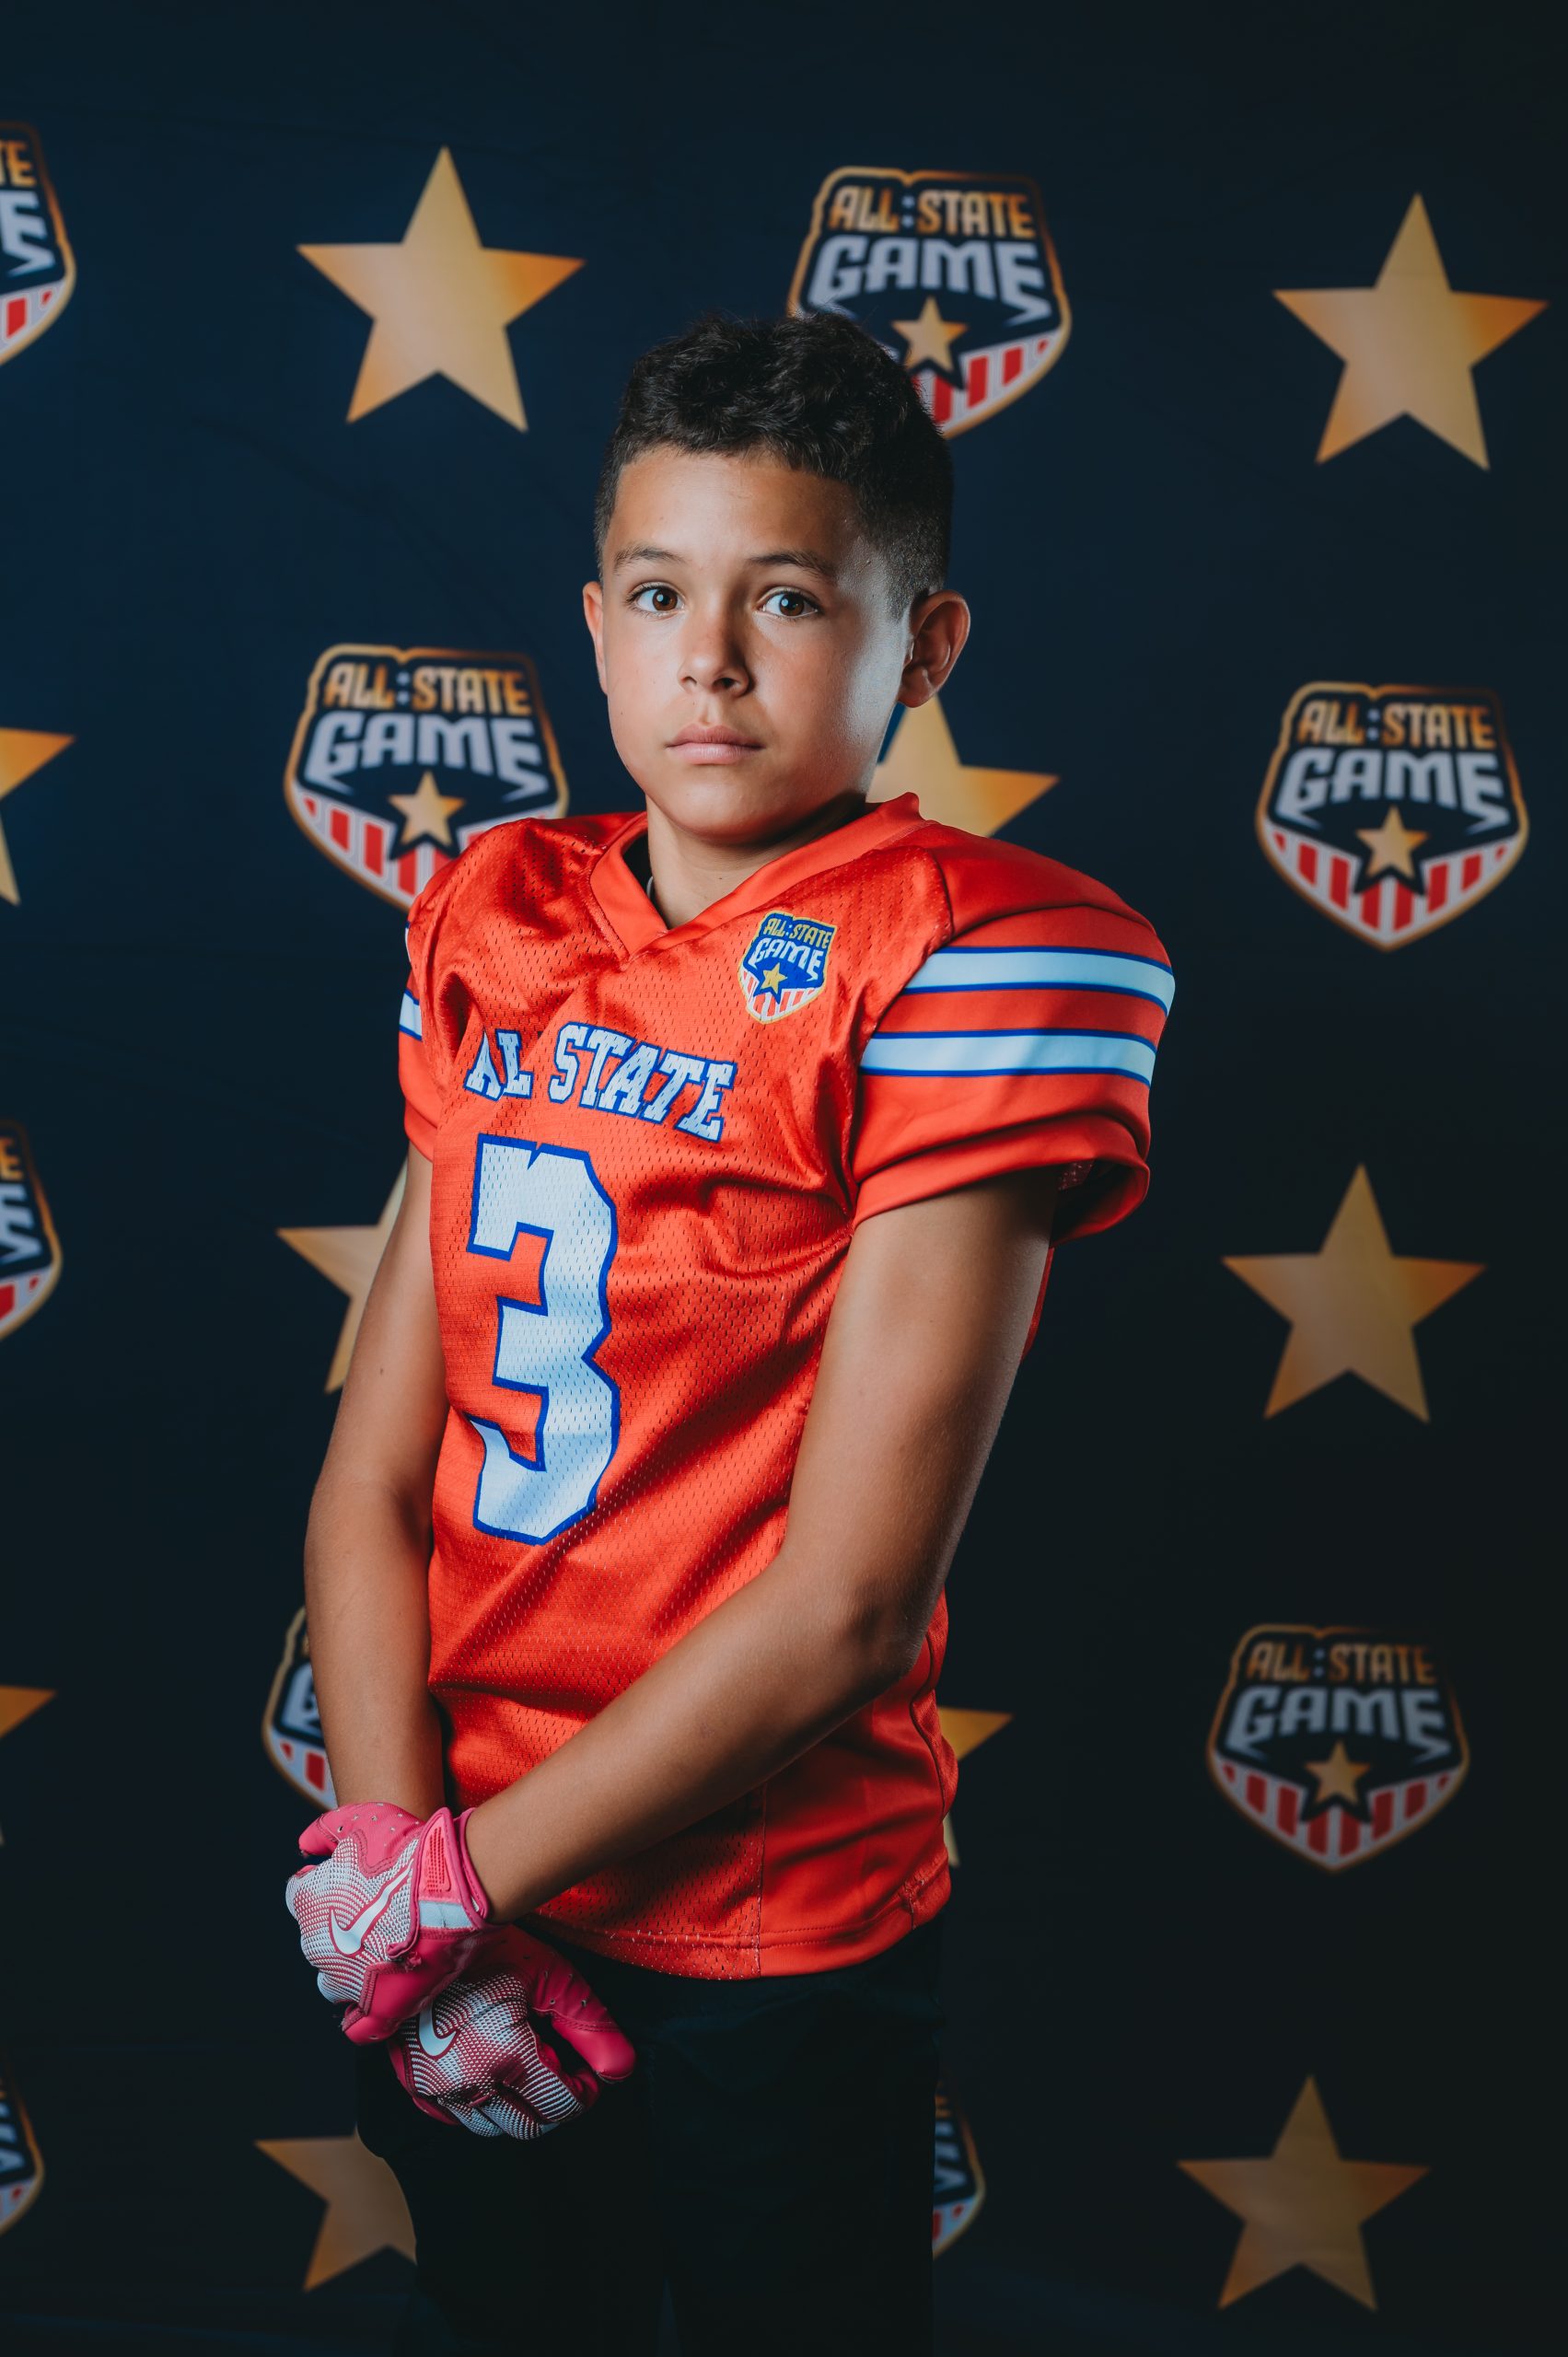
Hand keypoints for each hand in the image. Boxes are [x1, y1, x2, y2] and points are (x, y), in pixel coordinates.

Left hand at [285, 1801, 495, 2043]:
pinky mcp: (379, 2009)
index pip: (299, 1896)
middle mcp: (316, 1947)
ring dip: (351, 1970)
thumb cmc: (407, 1850)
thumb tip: (304, 1847)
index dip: (325, 1886)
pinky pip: (359, 2027)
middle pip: (317, 1940)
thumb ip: (323, 1831)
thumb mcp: (359, 1820)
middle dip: (340, 1929)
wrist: (450, 1887)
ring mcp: (346, 1983)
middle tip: (379, 1912)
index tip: (351, 1882)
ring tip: (387, 1951)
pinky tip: (383, 1998)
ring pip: (334, 1983)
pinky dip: (365, 2016)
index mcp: (308, 1902)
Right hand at [388, 1925, 636, 2138]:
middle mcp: (466, 2081)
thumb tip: (621, 2070)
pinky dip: (478, 2102)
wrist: (424, 1927)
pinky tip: (490, 2067)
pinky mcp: (413, 2081)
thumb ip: (592, 2027)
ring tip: (526, 2064)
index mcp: (505, 2057)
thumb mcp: (553, 1976)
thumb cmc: (491, 1945)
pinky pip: (453, 2115)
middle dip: (554, 2103)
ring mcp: (434, 2085)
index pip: (562, 2104)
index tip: (589, 2072)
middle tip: (562, 2069)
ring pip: (490, 2126)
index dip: (585, 2090)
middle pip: (528, 2125)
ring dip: (517, 2106)